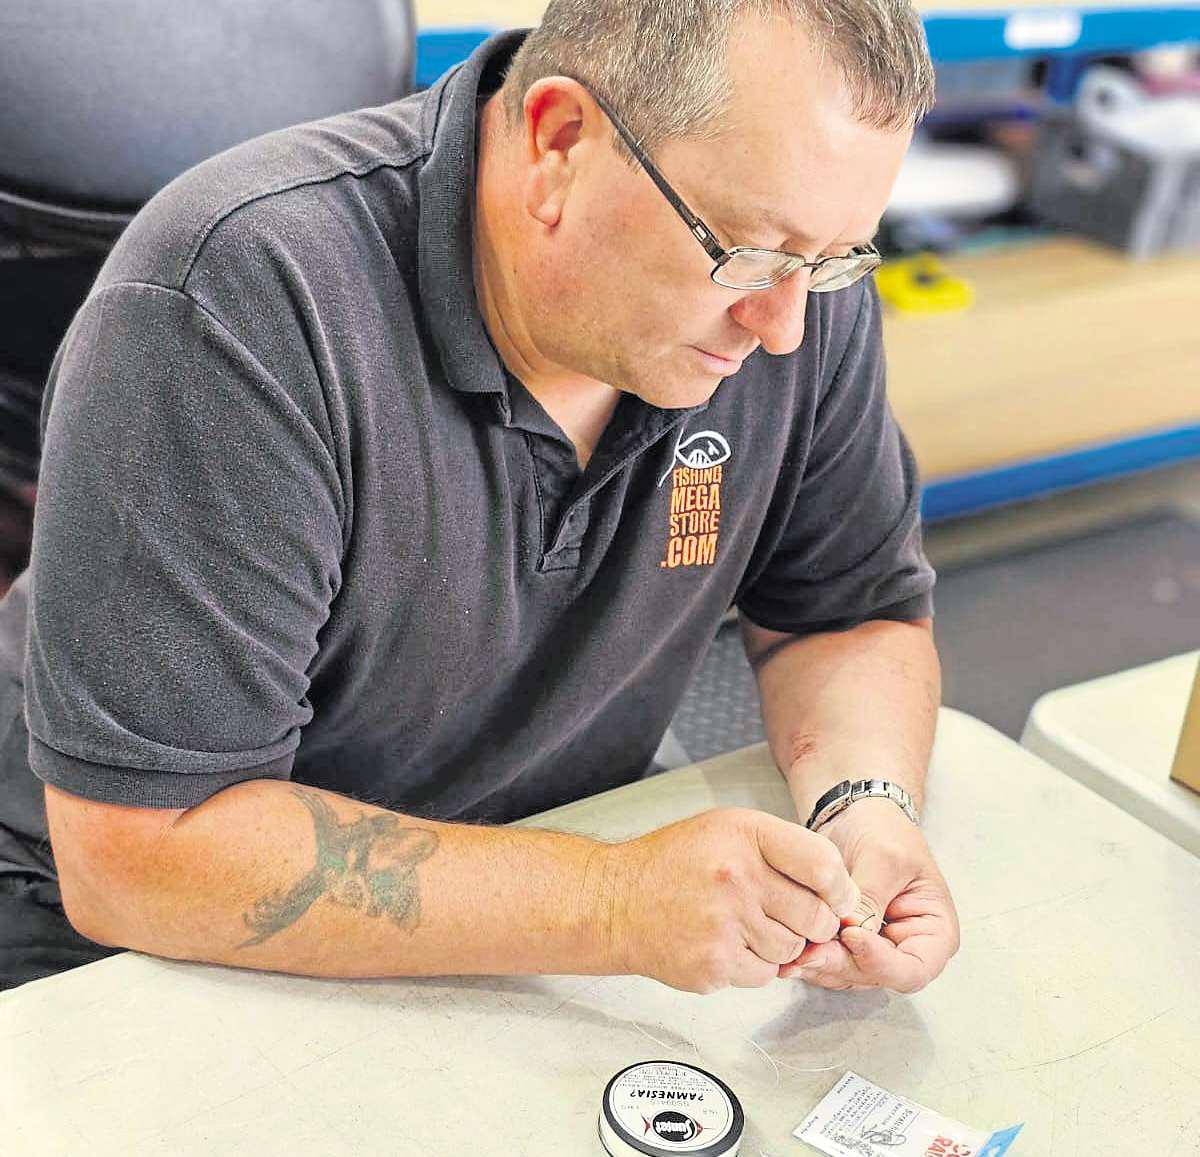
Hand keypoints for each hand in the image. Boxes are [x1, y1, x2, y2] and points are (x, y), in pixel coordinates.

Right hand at [603, 807, 860, 993]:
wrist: (616, 902)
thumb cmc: (673, 864)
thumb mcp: (728, 829)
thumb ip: (785, 852)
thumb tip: (840, 893)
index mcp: (745, 834)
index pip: (824, 865)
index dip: (839, 889)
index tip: (836, 898)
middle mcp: (736, 876)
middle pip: (817, 917)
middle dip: (811, 923)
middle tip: (784, 915)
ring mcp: (724, 923)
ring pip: (793, 950)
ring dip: (779, 945)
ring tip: (743, 924)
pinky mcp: (715, 963)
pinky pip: (765, 975)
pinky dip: (754, 965)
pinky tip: (726, 942)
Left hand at [780, 798, 958, 992]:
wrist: (857, 815)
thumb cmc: (884, 831)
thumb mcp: (884, 858)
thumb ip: (870, 899)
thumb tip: (850, 933)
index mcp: (934, 933)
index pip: (912, 969)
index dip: (880, 962)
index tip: (851, 935)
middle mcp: (906, 950)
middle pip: (876, 977)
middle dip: (840, 964)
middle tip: (808, 952)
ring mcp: (875, 951)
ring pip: (848, 974)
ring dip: (820, 965)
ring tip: (793, 952)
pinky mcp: (846, 944)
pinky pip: (829, 962)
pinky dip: (810, 957)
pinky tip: (789, 949)